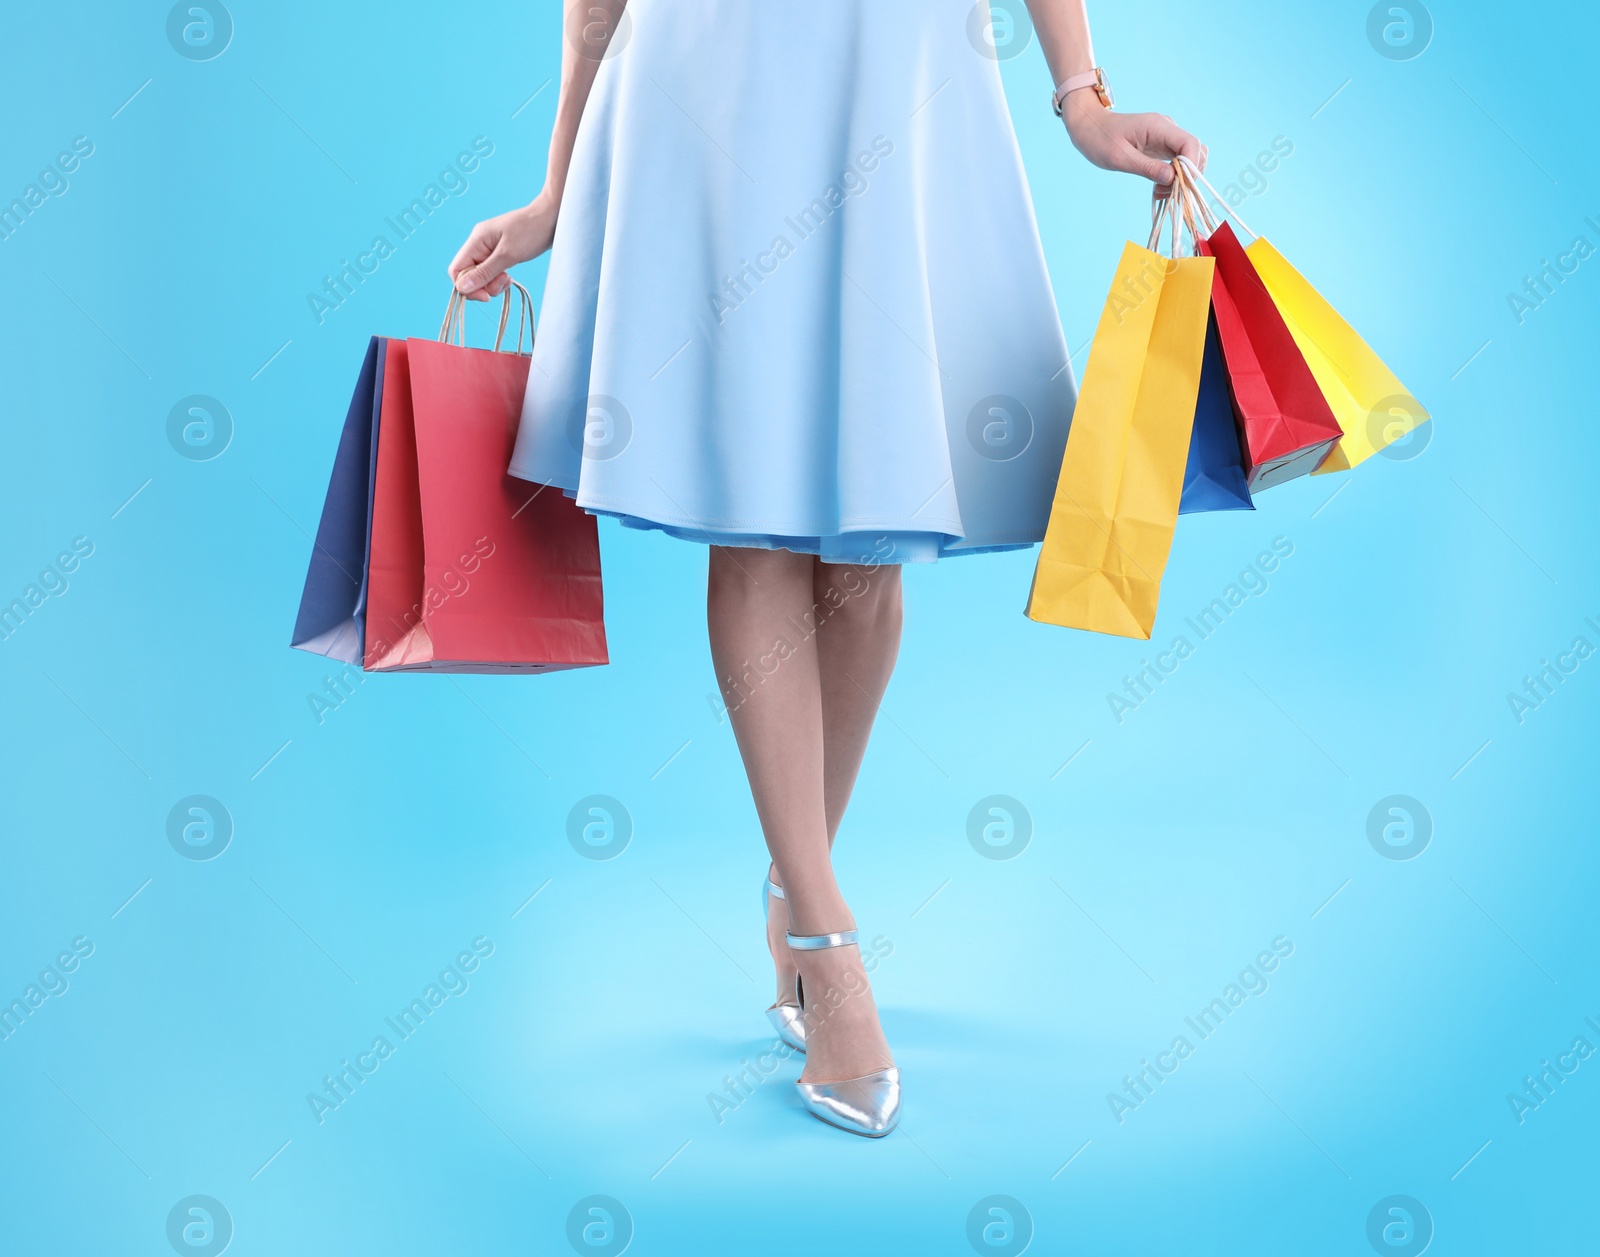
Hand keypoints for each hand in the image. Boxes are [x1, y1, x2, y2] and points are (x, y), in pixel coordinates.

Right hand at [448, 193, 559, 299]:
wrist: (553, 219)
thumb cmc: (532, 231)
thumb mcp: (508, 255)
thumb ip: (484, 272)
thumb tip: (461, 288)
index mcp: (476, 240)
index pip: (457, 270)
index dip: (466, 287)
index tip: (485, 296)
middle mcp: (479, 244)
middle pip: (469, 275)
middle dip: (484, 285)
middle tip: (503, 282)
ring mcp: (490, 250)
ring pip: (481, 276)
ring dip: (493, 284)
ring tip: (509, 279)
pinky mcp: (501, 254)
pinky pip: (492, 273)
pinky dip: (499, 279)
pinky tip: (510, 277)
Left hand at [1061, 94, 1206, 191]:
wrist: (1089, 126)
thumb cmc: (1099, 139)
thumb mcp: (1119, 158)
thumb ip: (1147, 168)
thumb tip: (1172, 179)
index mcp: (1158, 127)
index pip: (1190, 143)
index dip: (1191, 166)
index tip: (1179, 186)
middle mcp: (1167, 129)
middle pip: (1196, 152)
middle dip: (1188, 176)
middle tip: (1166, 193)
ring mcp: (1166, 137)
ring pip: (1189, 159)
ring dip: (1181, 179)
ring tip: (1160, 193)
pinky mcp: (1162, 146)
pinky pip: (1178, 162)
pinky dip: (1174, 177)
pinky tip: (1159, 188)